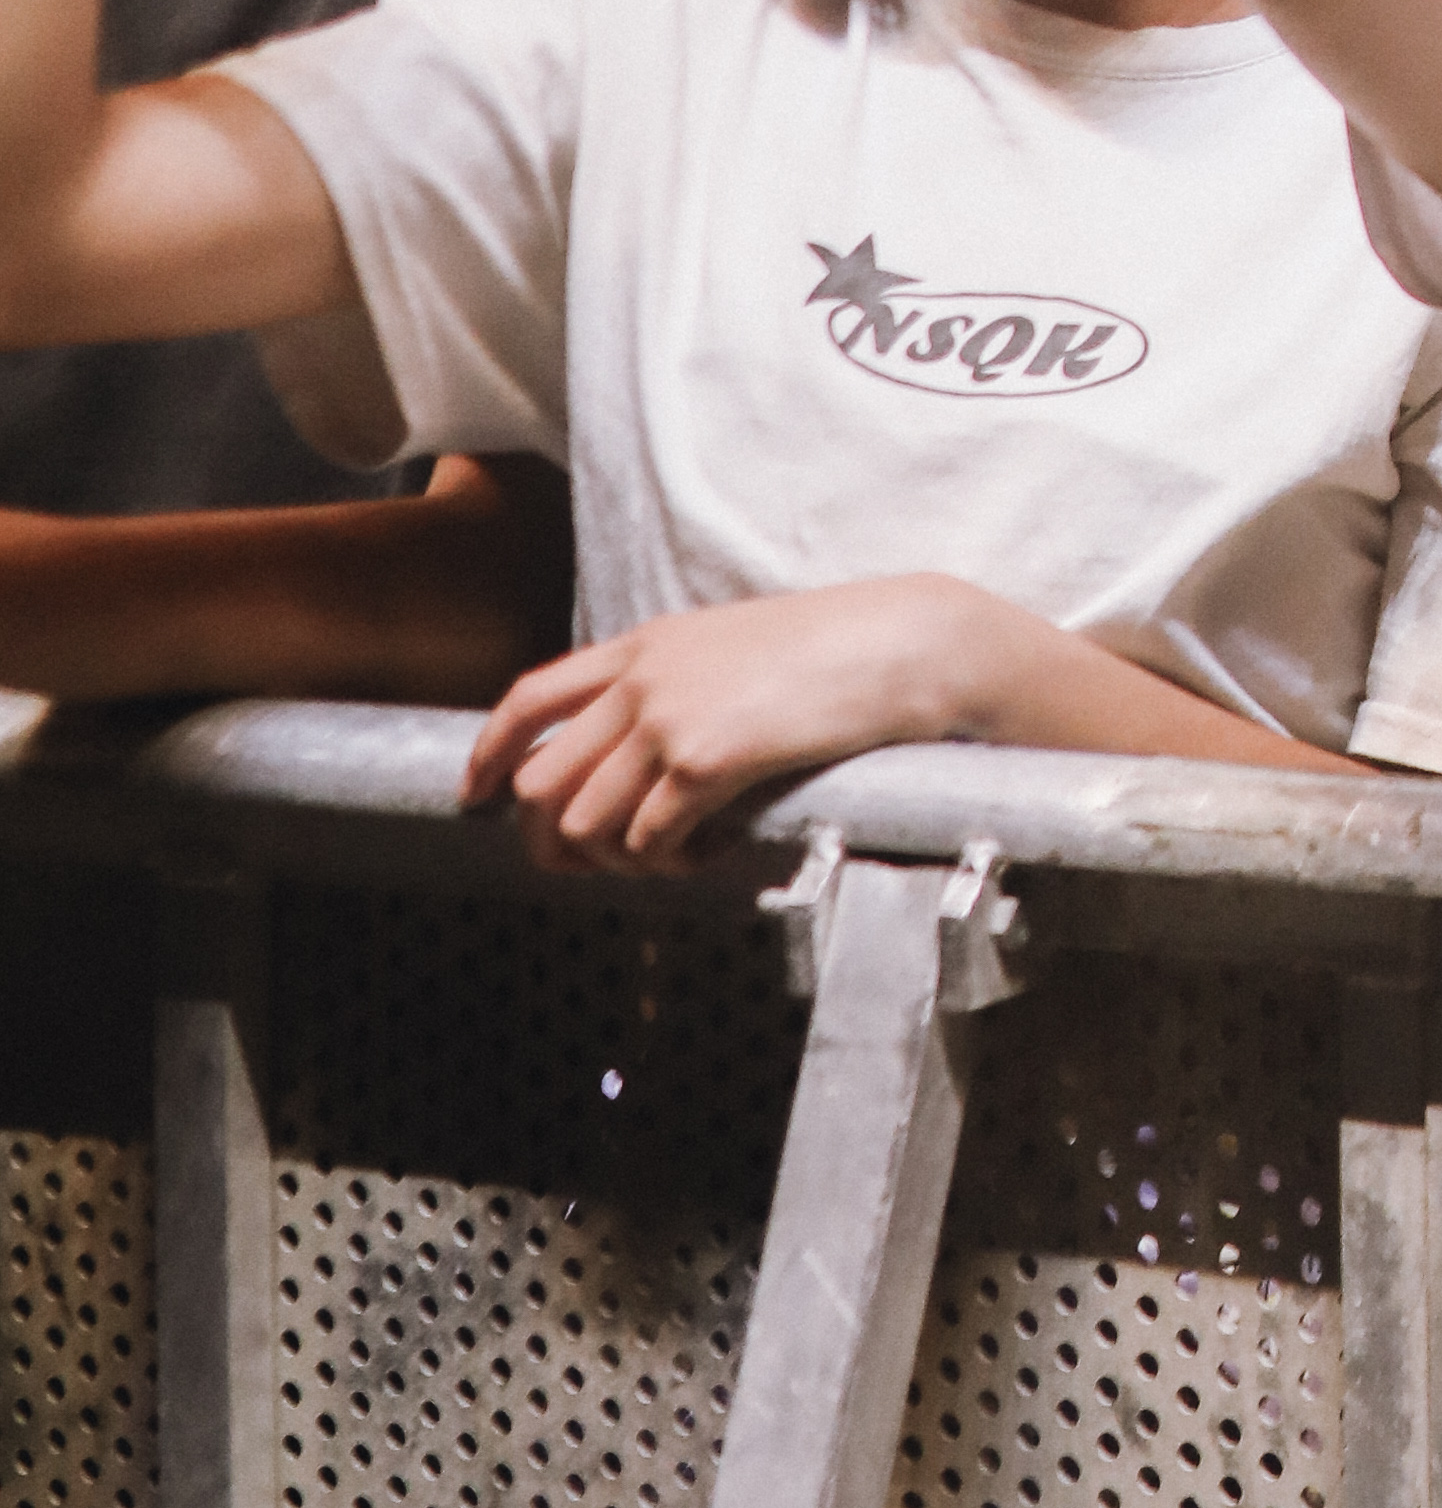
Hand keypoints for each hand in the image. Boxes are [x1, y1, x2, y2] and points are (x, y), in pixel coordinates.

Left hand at [460, 573, 1005, 866]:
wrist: (898, 644)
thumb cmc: (832, 649)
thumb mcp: (729, 646)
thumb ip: (673, 682)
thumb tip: (637, 749)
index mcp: (643, 645)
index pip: (529, 699)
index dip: (489, 756)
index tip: (478, 798)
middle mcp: (642, 679)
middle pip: (541, 782)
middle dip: (557, 840)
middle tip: (603, 864)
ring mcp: (669, 717)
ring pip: (585, 824)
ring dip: (621, 860)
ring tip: (677, 855)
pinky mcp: (707, 758)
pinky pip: (648, 840)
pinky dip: (673, 863)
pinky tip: (718, 848)